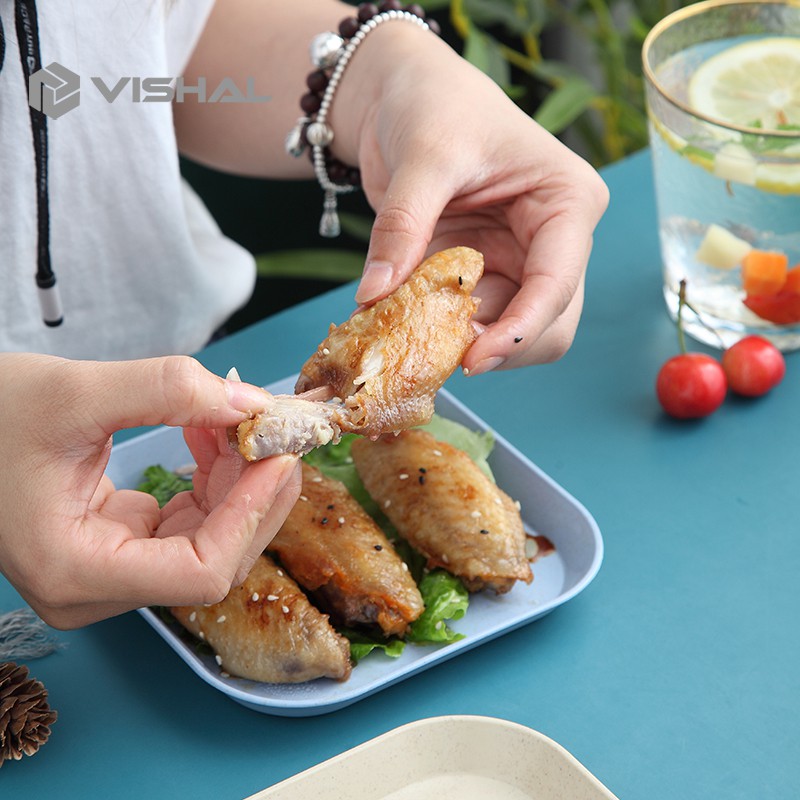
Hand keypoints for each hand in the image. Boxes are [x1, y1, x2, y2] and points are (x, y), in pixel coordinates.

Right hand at [0, 354, 300, 628]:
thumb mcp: (73, 392)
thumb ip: (166, 391)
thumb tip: (248, 401)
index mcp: (74, 571)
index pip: (199, 572)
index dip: (252, 513)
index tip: (280, 455)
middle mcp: (96, 587)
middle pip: (216, 557)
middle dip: (256, 491)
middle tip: (278, 430)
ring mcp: (112, 570)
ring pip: (211, 538)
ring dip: (239, 477)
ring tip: (237, 416)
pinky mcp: (122, 545)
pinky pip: (191, 520)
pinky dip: (214, 476)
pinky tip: (210, 431)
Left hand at [333, 25, 608, 372]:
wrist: (407, 97)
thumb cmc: (435, 104)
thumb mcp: (423, 155)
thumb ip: (403, 226)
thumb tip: (375, 295)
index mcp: (567, 201)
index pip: (558, 283)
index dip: (520, 329)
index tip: (473, 359)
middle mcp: (555, 241)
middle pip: (548, 324)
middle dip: (495, 343)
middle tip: (436, 352)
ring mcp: (521, 263)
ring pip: (511, 333)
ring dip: (465, 343)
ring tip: (413, 333)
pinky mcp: (485, 277)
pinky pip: (472, 322)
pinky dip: (441, 333)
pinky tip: (407, 324)